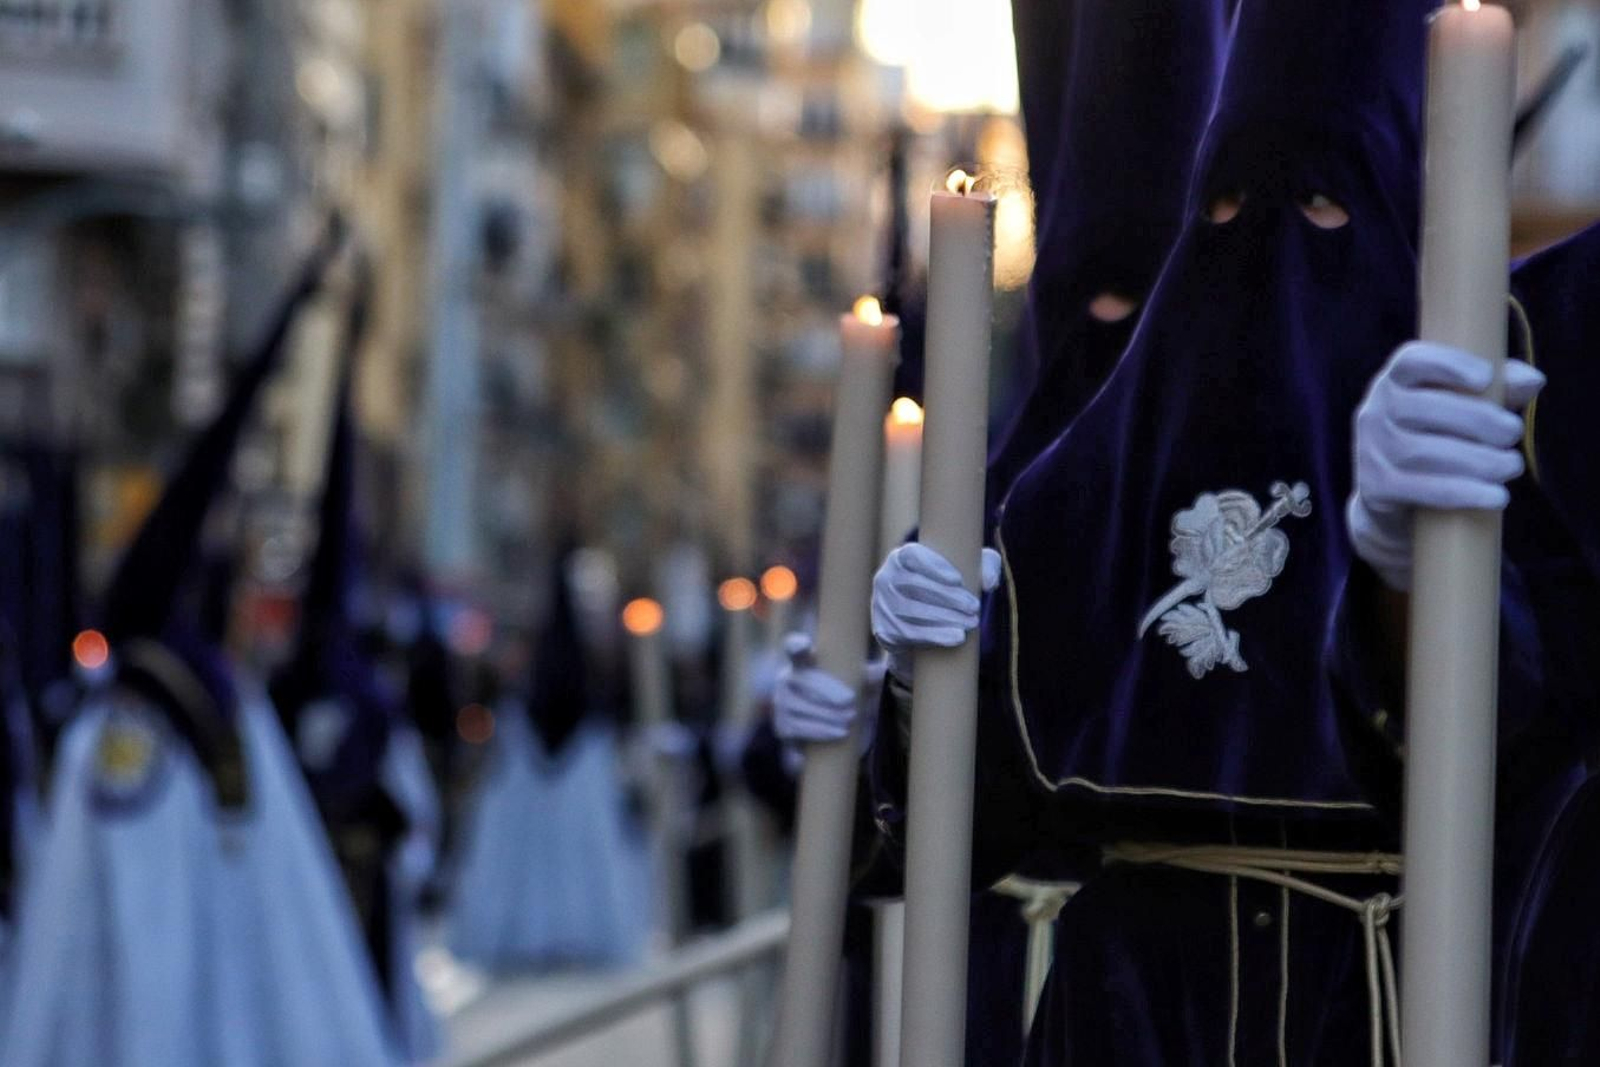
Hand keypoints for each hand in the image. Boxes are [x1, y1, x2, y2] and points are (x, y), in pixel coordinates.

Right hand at [771, 633, 883, 746]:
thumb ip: (864, 675)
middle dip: (829, 694)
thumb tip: (881, 670)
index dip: (797, 645)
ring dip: (827, 717)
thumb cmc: (836, 696)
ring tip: (849, 722)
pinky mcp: (782, 727)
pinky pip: (800, 729)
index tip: (805, 645)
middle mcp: (786, 679)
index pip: (793, 647)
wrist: (818, 728)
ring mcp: (781, 703)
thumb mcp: (850, 683)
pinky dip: (820, 732)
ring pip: (803, 708)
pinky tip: (839, 734)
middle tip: (852, 705)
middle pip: (807, 682)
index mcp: (802, 663)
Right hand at [871, 543, 1001, 679]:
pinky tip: (957, 637)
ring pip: (912, 611)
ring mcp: (881, 606)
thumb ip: (985, 567)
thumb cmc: (946, 589)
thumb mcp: (968, 571)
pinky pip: (908, 633)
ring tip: (971, 623)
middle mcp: (885, 578)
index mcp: (901, 558)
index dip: (933, 566)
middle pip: (914, 585)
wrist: (921, 627)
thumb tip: (989, 582)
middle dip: (947, 597)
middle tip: (975, 607)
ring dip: (944, 618)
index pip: (913, 556)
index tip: (958, 580)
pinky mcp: (884, 631)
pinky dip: (935, 636)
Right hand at [1349, 341, 1543, 590]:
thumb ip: (1498, 388)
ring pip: (1422, 452)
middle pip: (1423, 409)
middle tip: (1513, 433)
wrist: (1392, 496)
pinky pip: (1420, 489)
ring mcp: (1370, 450)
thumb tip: (1532, 380)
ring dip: (1477, 460)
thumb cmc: (1437, 438)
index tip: (1486, 378)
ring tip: (1512, 466)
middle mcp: (1375, 411)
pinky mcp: (1375, 488)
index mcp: (1395, 382)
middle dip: (1478, 421)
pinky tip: (1495, 496)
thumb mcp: (1464, 407)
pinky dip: (1462, 492)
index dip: (1448, 365)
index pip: (1411, 362)